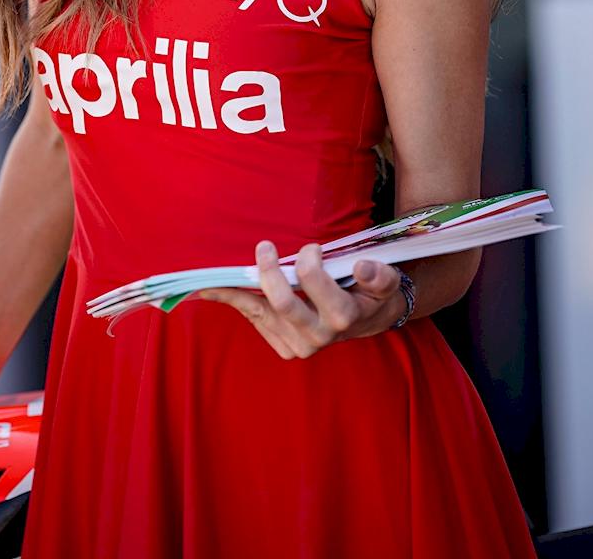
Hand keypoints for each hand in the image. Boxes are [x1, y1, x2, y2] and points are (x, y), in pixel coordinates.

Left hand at [197, 242, 405, 359]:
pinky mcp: (283, 347)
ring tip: (206, 282)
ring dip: (235, 293)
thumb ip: (379, 276)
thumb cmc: (371, 295)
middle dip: (268, 272)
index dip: (308, 261)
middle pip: (282, 303)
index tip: (311, 248)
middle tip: (264, 246)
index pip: (314, 284)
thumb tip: (362, 268)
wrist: (366, 322)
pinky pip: (255, 319)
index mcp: (343, 317)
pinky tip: (213, 291)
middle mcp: (318, 336)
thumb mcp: (385, 282)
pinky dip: (235, 302)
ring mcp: (298, 345)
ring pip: (260, 313)